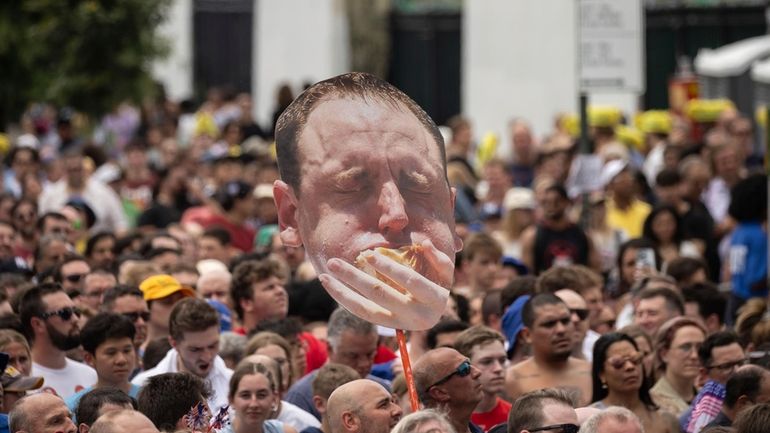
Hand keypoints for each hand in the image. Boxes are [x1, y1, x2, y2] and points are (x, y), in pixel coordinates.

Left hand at [318, 239, 453, 329]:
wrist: (434, 311)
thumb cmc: (438, 283)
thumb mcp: (444, 270)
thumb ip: (437, 256)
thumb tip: (423, 242)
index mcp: (434, 300)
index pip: (410, 281)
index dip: (390, 268)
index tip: (370, 254)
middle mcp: (416, 316)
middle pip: (381, 295)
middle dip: (355, 278)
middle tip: (334, 262)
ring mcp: (398, 323)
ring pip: (366, 309)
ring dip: (342, 292)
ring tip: (324, 275)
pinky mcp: (385, 325)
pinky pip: (361, 313)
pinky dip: (344, 299)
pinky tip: (330, 286)